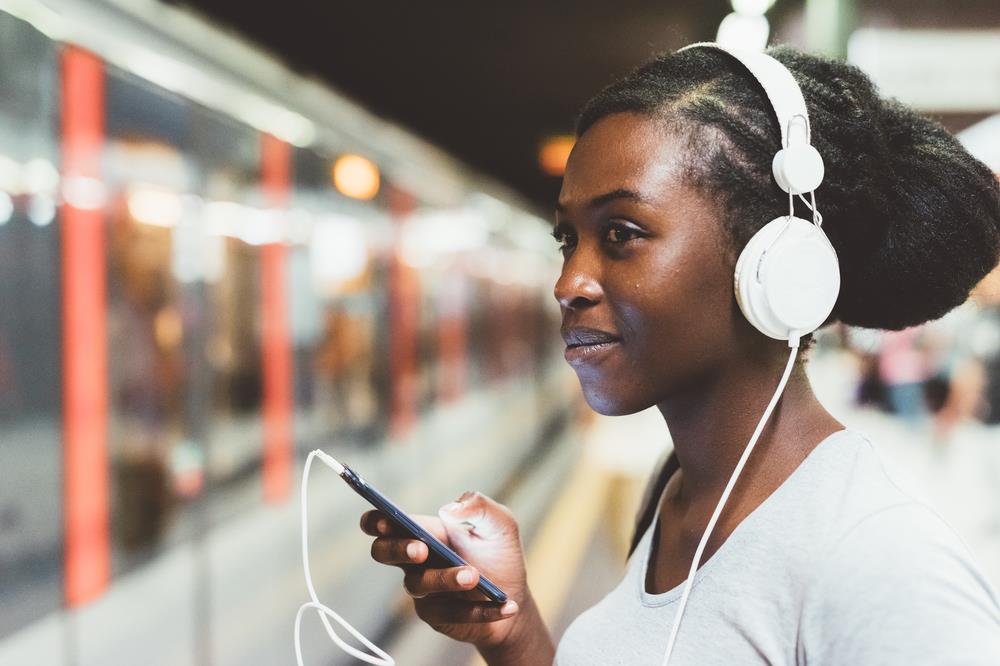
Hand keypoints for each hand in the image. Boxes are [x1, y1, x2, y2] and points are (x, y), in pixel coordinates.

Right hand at [360, 491, 535, 650]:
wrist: (516, 595)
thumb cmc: (500, 554)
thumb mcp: (500, 523)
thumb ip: (479, 505)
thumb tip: (449, 509)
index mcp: (424, 531)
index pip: (384, 522)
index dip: (376, 520)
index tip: (386, 520)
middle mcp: (416, 560)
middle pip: (382, 552)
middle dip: (398, 549)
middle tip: (422, 550)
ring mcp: (423, 589)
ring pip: (417, 584)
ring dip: (446, 579)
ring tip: (475, 577)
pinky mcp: (437, 616)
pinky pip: (449, 614)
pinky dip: (479, 610)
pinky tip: (505, 605)